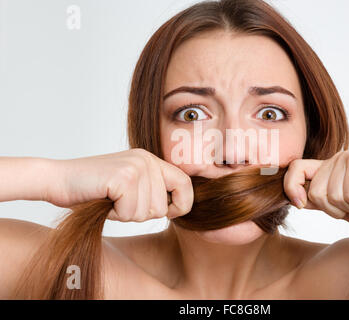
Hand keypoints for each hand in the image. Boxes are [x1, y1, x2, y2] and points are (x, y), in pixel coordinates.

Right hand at [46, 148, 193, 221]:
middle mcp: (147, 160)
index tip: (170, 214)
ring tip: (110, 199)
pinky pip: (131, 212)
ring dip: (127, 214)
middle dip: (141, 214)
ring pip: (148, 212)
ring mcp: (136, 167)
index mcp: (150, 159)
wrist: (58, 180)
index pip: (185, 183)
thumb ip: (151, 190)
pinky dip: (116, 214)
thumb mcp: (129, 185)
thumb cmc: (92, 189)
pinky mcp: (124, 177)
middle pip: (163, 206)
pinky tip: (104, 200)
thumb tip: (177, 207)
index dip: (182, 204)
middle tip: (119, 202)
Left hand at [283, 150, 348, 228]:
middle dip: (333, 209)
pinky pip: (347, 194)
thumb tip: (293, 198)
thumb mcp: (342, 207)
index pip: (295, 169)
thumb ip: (319, 200)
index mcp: (329, 167)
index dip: (291, 188)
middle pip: (313, 192)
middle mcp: (336, 159)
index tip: (299, 204)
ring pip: (329, 196)